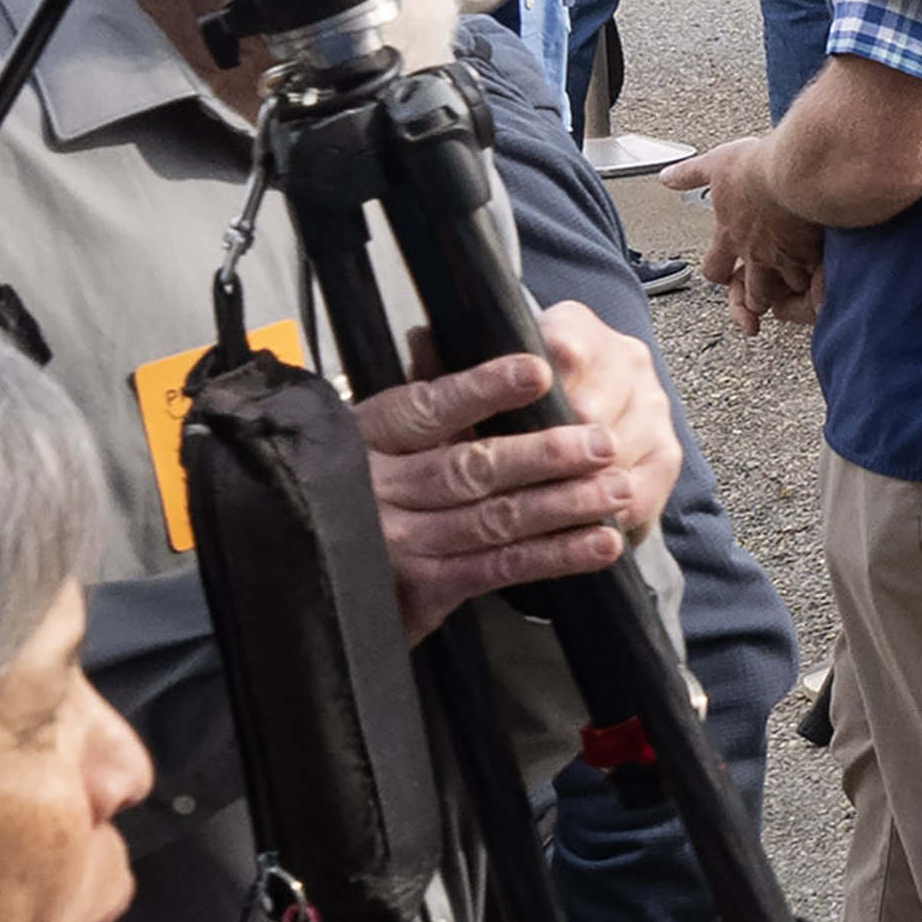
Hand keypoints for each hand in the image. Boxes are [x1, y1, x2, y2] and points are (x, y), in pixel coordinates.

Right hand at [358, 303, 675, 636]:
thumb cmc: (353, 490)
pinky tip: (599, 543)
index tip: (538, 371)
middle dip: (546, 455)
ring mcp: (400, 542)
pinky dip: (556, 556)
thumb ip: (413, 397)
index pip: (428, 407)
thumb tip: (431, 333)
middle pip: (472, 467)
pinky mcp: (423, 588)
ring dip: (565, 505)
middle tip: (603, 442)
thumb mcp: (366, 437)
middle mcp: (380, 489)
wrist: (305, 576)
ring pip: (495, 519)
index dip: (485, 389)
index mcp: (369, 437)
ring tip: (616, 489)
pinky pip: (500, 568)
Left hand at [661, 131, 824, 336]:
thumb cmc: (755, 167)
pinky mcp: (810, 254)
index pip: (715, 270)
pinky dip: (819, 282)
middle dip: (756, 298)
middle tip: (763, 294)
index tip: (727, 273)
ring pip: (783, 293)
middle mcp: (754, 254)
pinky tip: (824, 278)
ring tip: (796, 285)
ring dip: (788, 290)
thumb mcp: (715, 164)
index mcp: (730, 235)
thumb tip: (667, 177)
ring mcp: (783, 258)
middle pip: (751, 294)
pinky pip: (815, 281)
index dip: (720, 274)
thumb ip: (690, 174)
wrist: (792, 170)